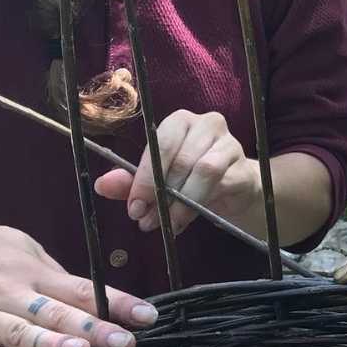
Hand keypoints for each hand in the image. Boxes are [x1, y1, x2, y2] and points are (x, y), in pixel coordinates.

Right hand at [0, 215, 156, 346]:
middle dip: (94, 328)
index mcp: (32, 271)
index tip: (147, 316)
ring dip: (50, 343)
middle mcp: (11, 292)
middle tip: (125, 343)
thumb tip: (90, 297)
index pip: (82, 289)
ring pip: (20, 331)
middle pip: (57, 312)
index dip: (116, 303)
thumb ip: (51, 275)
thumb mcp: (19, 247)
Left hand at [95, 109, 257, 235]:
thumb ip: (131, 181)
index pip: (161, 144)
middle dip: (161, 194)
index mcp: (181, 122)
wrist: (235, 188)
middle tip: (147, 221)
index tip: (134, 207)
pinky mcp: (245, 168)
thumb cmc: (191, 178)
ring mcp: (230, 144)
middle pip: (181, 158)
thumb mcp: (157, 180)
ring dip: (181, 202)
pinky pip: (221, 185)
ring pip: (203, 170)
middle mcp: (207, 124)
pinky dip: (199, 206)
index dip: (145, 177)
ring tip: (167, 224)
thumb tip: (102, 185)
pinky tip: (184, 223)